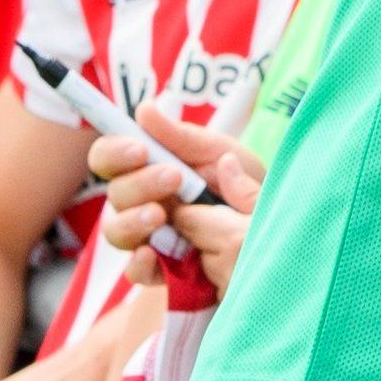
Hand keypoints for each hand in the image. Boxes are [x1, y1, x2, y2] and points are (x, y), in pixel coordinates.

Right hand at [94, 106, 262, 290]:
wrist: (272, 215)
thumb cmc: (238, 176)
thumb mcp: (217, 151)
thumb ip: (181, 136)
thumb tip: (144, 109)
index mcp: (145, 167)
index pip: (108, 158)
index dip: (114, 152)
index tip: (140, 150)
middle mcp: (138, 201)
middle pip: (114, 194)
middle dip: (140, 183)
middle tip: (173, 177)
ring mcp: (146, 235)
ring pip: (116, 231)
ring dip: (134, 220)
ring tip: (162, 215)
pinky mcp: (161, 267)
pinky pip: (136, 271)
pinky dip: (140, 263)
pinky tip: (152, 253)